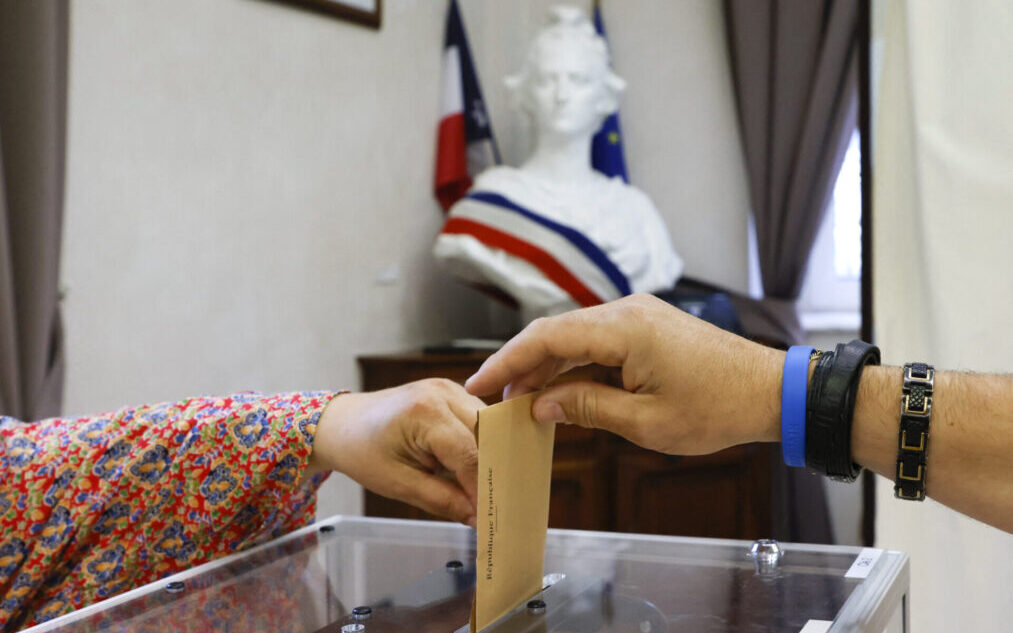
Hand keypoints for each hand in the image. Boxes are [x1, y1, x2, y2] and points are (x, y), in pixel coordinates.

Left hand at [308, 379, 482, 526]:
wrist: (343, 424)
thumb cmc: (363, 453)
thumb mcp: (399, 484)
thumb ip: (443, 501)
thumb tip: (479, 519)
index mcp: (425, 411)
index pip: (469, 454)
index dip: (483, 488)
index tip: (493, 517)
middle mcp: (443, 392)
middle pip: (487, 435)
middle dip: (493, 471)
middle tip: (497, 506)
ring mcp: (449, 388)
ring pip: (488, 426)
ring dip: (490, 457)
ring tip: (486, 489)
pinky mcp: (452, 393)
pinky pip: (478, 420)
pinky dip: (481, 444)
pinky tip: (477, 468)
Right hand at [465, 294, 784, 454]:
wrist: (770, 390)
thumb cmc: (717, 408)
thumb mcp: (645, 421)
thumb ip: (587, 407)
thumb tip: (541, 404)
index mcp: (624, 329)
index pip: (547, 337)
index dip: (508, 361)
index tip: (480, 384)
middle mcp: (627, 311)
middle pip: (556, 332)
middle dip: (522, 365)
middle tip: (496, 399)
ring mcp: (639, 315)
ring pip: (575, 335)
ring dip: (548, 365)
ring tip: (523, 400)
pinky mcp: (648, 326)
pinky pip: (598, 340)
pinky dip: (575, 363)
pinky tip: (561, 388)